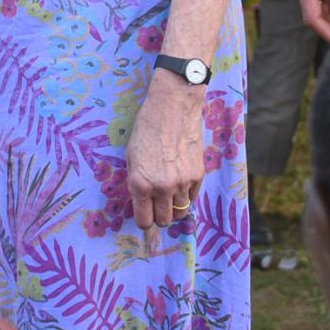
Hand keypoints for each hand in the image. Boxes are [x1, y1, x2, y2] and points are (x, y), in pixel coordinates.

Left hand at [126, 79, 206, 233]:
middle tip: (157, 205)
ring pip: (181, 212)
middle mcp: (161, 187)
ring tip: (169, 194)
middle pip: (164, 221)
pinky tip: (181, 181)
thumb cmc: (146, 128)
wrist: (173, 108)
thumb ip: (136, 182)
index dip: (144, 220)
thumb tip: (142, 202)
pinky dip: (186, 194)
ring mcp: (182, 182)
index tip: (145, 215)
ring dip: (174, 207)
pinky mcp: (198, 175)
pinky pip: (192, 197)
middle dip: (159, 216)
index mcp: (140, 184)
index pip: (144, 220)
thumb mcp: (131, 156)